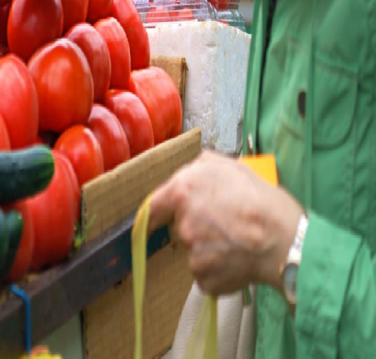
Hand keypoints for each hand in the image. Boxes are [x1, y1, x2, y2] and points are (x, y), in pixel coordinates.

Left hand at [148, 152, 302, 295]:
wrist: (287, 242)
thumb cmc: (266, 204)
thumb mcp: (235, 168)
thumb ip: (205, 165)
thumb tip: (193, 168)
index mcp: (184, 190)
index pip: (154, 205)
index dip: (161, 210)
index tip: (161, 216)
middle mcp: (183, 222)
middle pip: (180, 227)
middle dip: (197, 226)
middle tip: (225, 225)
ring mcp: (192, 252)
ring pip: (195, 250)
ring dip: (209, 249)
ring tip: (238, 243)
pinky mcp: (203, 276)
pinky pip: (206, 272)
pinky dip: (219, 270)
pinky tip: (239, 261)